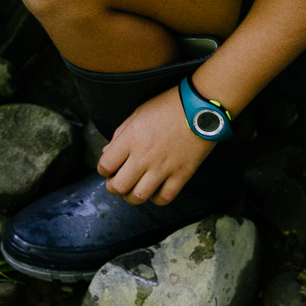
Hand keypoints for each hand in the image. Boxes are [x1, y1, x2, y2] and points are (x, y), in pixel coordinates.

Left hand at [96, 86, 213, 205]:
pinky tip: (155, 191)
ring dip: (131, 197)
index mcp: (130, 138)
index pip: (105, 165)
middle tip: (117, 183)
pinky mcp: (181, 175)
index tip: (107, 169)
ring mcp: (163, 168)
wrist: (202, 108)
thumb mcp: (138, 113)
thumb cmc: (169, 106)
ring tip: (133, 190)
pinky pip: (164, 198)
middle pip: (119, 186)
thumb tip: (106, 153)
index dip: (103, 170)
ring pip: (139, 196)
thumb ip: (120, 134)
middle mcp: (144, 156)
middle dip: (113, 188)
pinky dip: (156, 199)